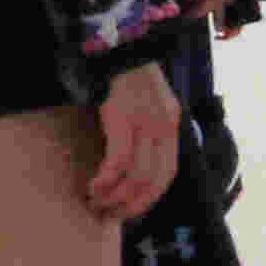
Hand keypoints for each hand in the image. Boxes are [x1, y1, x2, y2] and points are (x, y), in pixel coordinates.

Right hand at [86, 70, 177, 217]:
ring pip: (137, 176)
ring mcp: (146, 123)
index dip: (150, 199)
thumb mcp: (149, 105)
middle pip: (154, 181)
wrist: (118, 49)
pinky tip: (93, 186)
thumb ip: (149, 132)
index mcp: (172, 126)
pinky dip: (106, 179)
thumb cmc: (128, 79)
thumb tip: (134, 168)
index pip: (167, 174)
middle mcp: (164, 127)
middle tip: (110, 216)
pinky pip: (119, 160)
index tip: (131, 212)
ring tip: (96, 203)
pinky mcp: (124, 119)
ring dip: (115, 196)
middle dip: (131, 205)